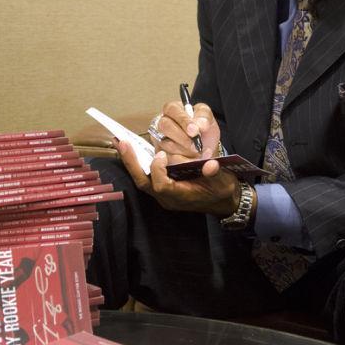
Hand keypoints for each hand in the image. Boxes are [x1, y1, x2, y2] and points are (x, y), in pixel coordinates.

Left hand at [116, 139, 239, 216]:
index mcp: (181, 197)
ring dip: (131, 160)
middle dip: (132, 163)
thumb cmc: (222, 191)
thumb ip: (216, 173)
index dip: (158, 171)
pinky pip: (145, 175)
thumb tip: (211, 164)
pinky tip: (131, 148)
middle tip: (122, 143)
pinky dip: (137, 162)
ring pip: (142, 179)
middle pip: (144, 182)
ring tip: (121, 142)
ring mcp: (163, 193)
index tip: (161, 156)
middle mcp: (168, 197)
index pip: (162, 187)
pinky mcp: (163, 187)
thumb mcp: (223, 182)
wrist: (223, 202)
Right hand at [152, 101, 220, 160]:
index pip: (172, 109)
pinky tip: (192, 159)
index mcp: (173, 109)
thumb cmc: (203, 131)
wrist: (205, 150)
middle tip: (196, 145)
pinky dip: (183, 160)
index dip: (183, 120)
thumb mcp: (208, 119)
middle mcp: (163, 122)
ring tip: (197, 152)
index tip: (195, 130)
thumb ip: (204, 117)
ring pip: (167, 144)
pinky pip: (168, 158)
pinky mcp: (161, 154)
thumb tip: (200, 123)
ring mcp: (160, 138)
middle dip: (183, 138)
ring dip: (185, 150)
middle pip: (166, 126)